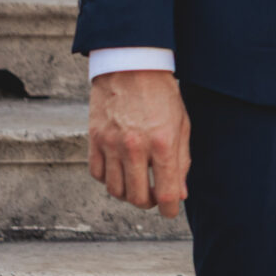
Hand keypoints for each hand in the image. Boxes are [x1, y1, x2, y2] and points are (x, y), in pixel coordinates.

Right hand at [88, 68, 189, 218]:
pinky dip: (108, 179)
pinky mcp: (95, 138)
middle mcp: (134, 146)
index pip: (165, 193)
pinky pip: (97, 174)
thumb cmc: (162, 93)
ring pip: (115, 190)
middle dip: (149, 203)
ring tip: (136, 184)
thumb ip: (181, 161)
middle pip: (137, 197)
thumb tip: (179, 194)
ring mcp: (111, 143)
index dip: (170, 210)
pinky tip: (119, 170)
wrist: (132, 64)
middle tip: (154, 195)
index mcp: (162, 142)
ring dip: (128, 194)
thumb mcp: (181, 124)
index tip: (170, 211)